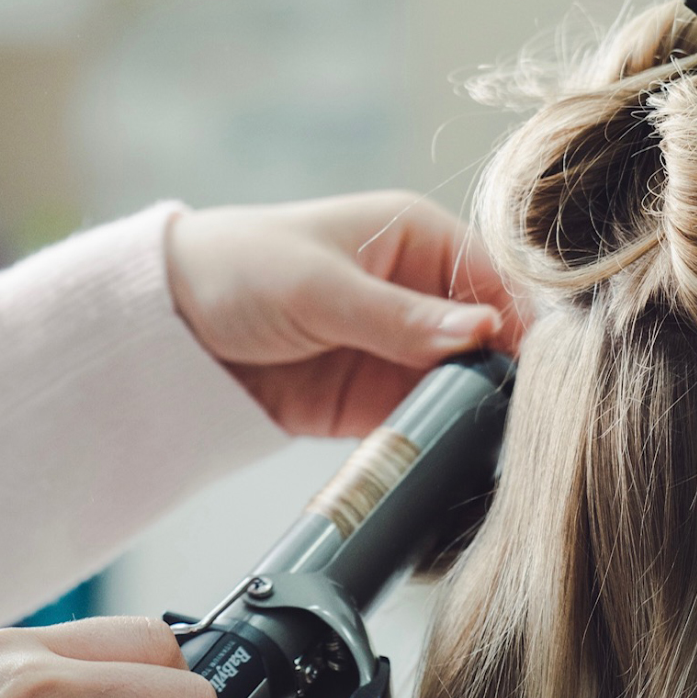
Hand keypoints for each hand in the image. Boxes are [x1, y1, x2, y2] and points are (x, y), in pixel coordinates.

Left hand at [166, 190, 524, 436]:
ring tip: (484, 444)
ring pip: (461, 389)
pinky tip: (446, 457)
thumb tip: (484, 331)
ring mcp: (398, 353)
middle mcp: (419, 296)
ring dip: (469, 416)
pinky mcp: (371, 402)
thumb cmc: (238, 269)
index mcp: (419, 240)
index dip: (518, 328)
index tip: (530, 376)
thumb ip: (399, 318)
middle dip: (499, 380)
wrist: (166, 324)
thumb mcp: (318, 288)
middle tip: (511, 422)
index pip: (496, 285)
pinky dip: (433, 442)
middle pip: (489, 343)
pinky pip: (420, 424)